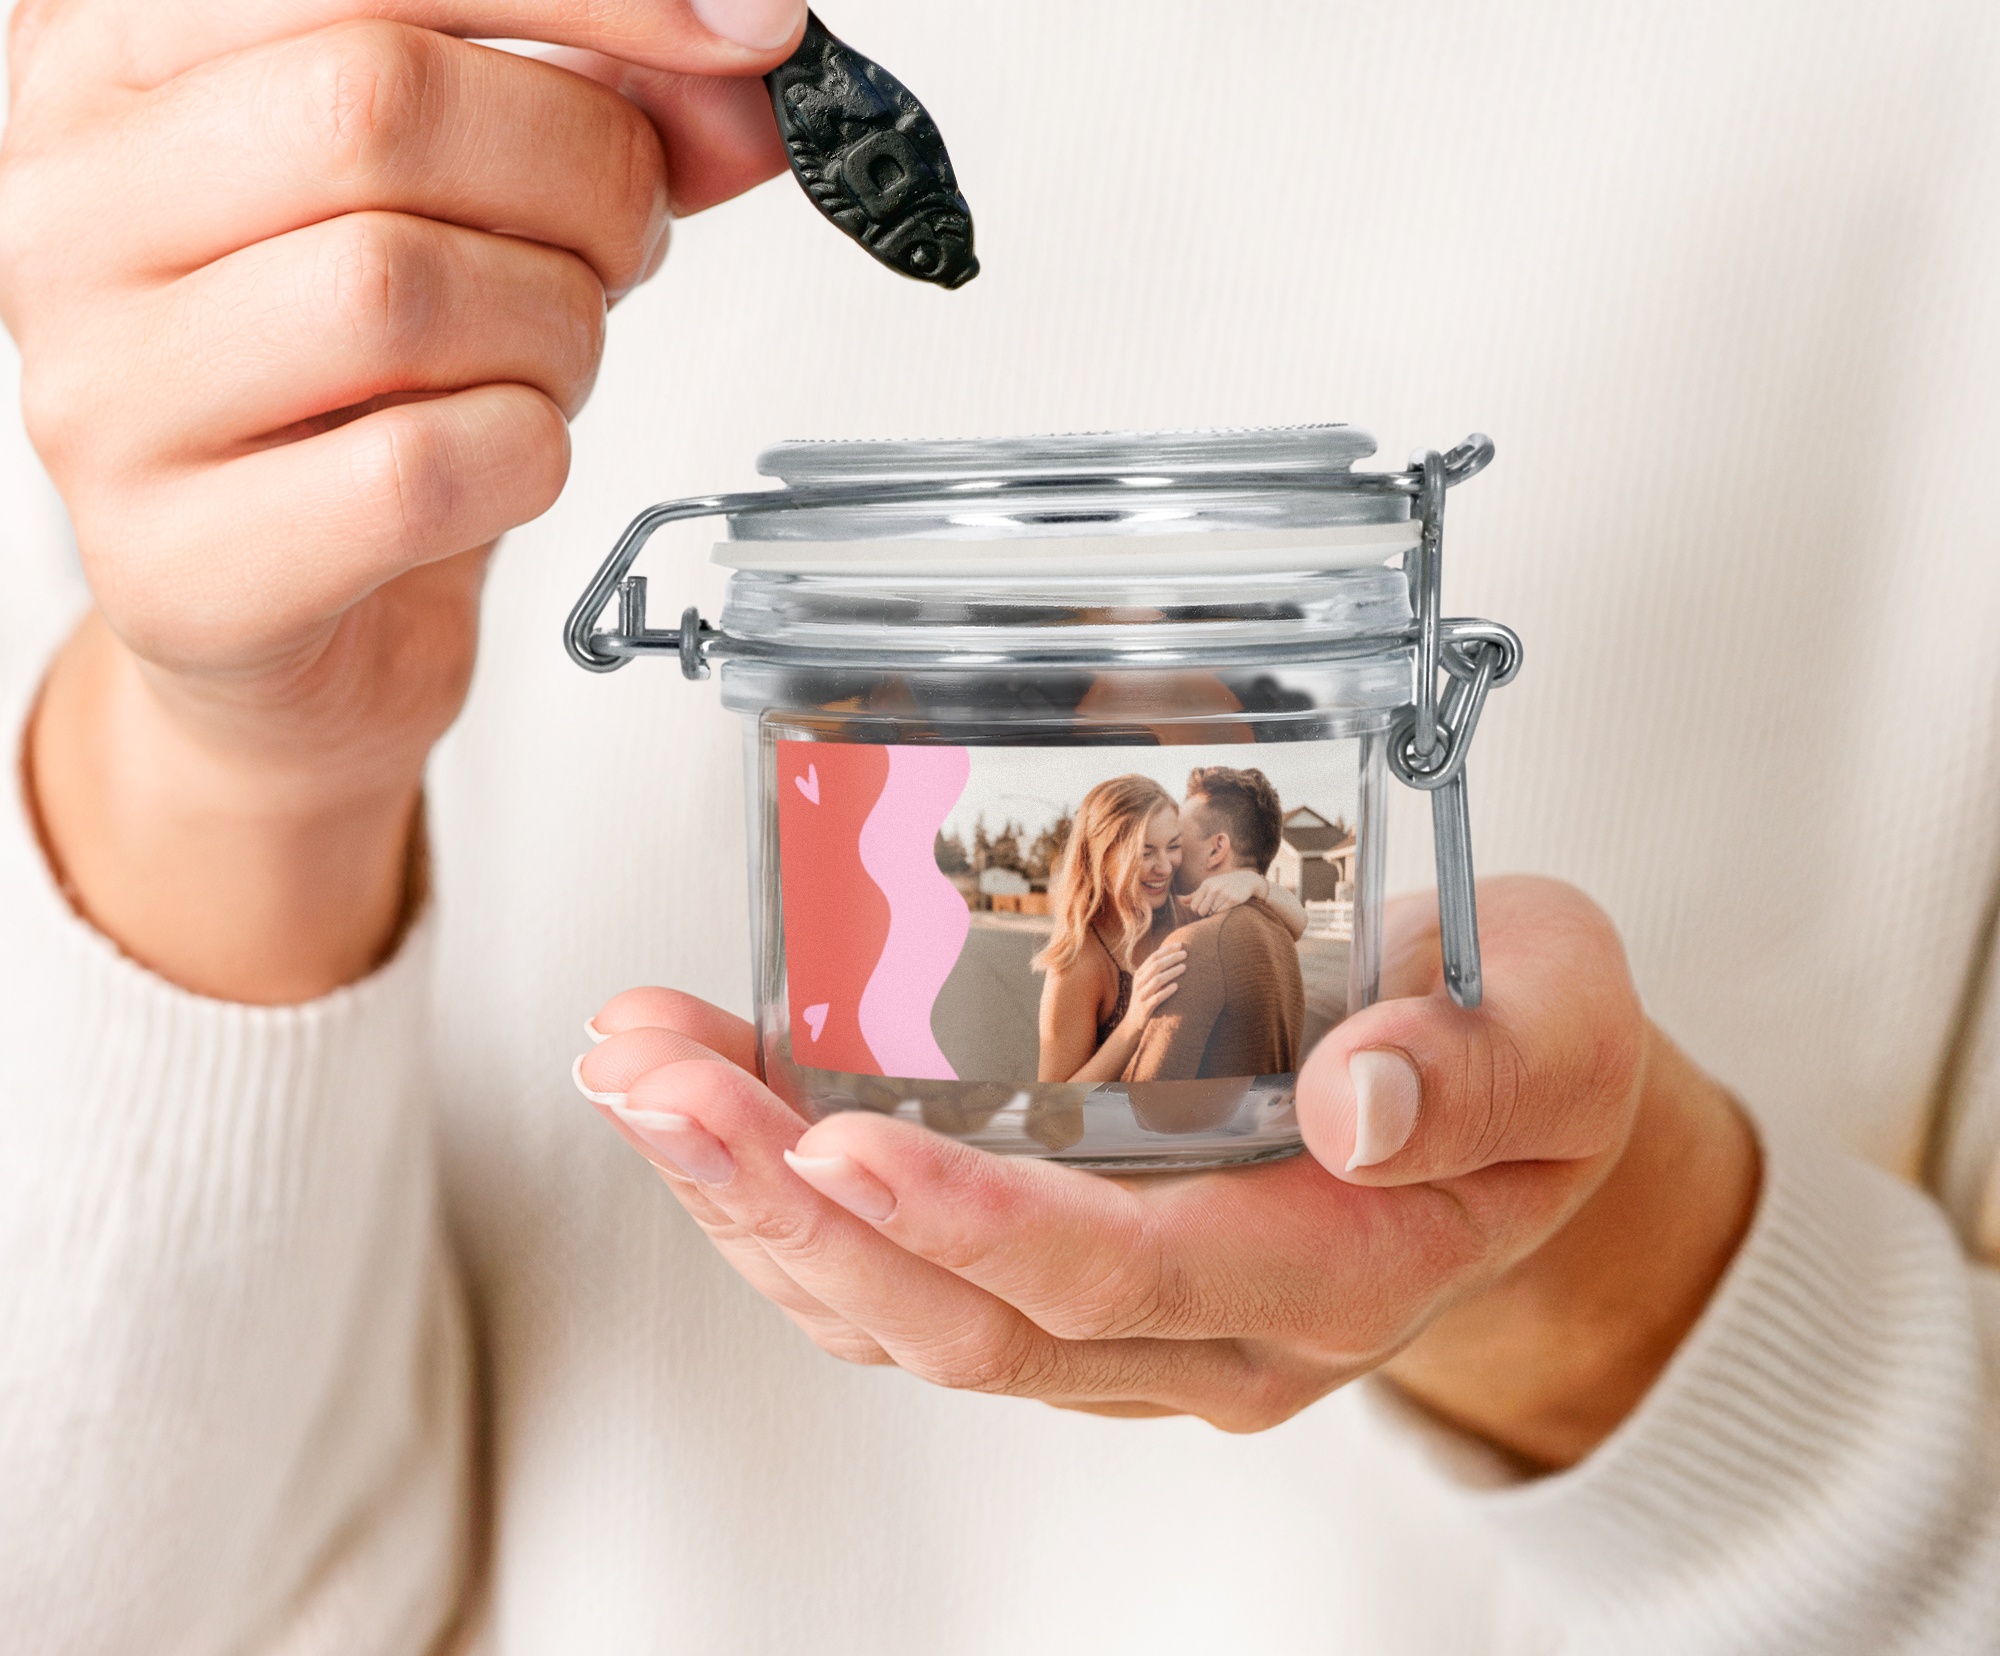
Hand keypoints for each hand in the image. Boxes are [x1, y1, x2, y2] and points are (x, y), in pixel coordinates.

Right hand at [0, 0, 804, 1000]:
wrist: (287, 613)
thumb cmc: (364, 382)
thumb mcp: (477, 193)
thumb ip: (610, 101)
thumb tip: (756, 70)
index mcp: (118, 48)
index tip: (757, 12)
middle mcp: (68, 201)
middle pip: (382, 102)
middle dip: (587, 172)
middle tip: (628, 241)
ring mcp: (101, 389)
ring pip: (401, 287)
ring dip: (557, 328)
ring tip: (545, 357)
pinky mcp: (178, 563)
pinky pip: (425, 467)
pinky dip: (527, 455)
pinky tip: (500, 457)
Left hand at [576, 877, 1758, 1469]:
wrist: (1511, 1110)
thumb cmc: (1528, 1051)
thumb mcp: (1562, 1022)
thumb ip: (1482, 1065)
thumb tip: (1358, 1104)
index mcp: (1330, 1268)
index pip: (1123, 1277)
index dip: (971, 1225)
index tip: (837, 1141)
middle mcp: (1206, 1331)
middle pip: (963, 1321)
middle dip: (787, 1206)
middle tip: (656, 1083)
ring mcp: (1127, 1320)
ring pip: (902, 1312)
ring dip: (751, 1198)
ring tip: (640, 1069)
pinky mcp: (1070, 1273)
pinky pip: (903, 1274)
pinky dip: (790, 1195)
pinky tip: (712, 1100)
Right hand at [1118, 941, 1186, 1033]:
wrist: (1133, 1023)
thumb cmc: (1146, 999)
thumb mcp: (1148, 983)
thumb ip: (1157, 972)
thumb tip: (1176, 957)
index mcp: (1140, 974)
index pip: (1153, 956)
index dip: (1167, 950)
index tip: (1180, 945)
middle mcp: (1139, 982)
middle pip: (1156, 965)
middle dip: (1171, 958)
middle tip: (1185, 954)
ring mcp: (1141, 995)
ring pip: (1157, 980)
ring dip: (1171, 972)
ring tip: (1184, 967)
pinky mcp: (1145, 1008)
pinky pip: (1157, 998)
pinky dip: (1167, 991)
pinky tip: (1177, 986)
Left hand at [1183, 867, 1266, 916]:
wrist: (1246, 880)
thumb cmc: (1223, 884)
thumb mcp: (1209, 886)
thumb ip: (1194, 894)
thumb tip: (1179, 899)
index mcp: (1206, 885)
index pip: (1194, 905)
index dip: (1197, 911)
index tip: (1203, 909)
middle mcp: (1214, 888)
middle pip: (1201, 911)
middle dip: (1205, 914)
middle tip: (1211, 910)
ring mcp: (1223, 893)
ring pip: (1212, 912)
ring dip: (1215, 913)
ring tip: (1220, 906)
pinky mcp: (1233, 899)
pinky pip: (1222, 912)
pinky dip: (1223, 912)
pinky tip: (1227, 906)